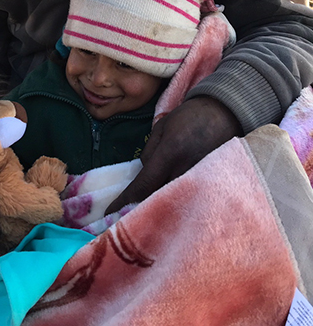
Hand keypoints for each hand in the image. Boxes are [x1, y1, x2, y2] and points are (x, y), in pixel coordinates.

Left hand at [105, 96, 241, 213]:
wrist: (226, 112)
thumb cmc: (190, 116)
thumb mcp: (162, 128)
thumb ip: (149, 154)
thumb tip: (143, 176)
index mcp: (170, 153)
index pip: (143, 185)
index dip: (125, 201)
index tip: (109, 214)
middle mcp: (186, 170)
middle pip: (158, 200)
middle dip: (139, 211)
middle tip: (122, 221)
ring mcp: (202, 180)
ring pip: (174, 204)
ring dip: (158, 211)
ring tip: (141, 221)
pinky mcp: (213, 184)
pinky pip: (190, 200)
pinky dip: (177, 207)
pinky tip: (167, 213)